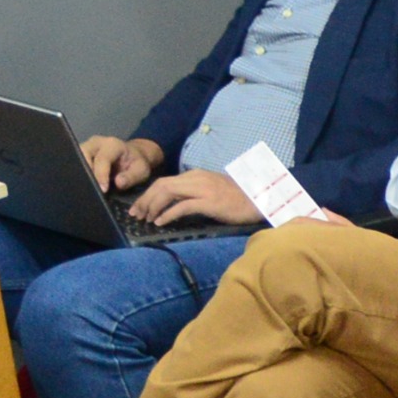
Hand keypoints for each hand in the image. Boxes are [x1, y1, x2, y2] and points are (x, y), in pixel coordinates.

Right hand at [80, 135, 159, 194]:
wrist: (132, 156)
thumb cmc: (137, 163)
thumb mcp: (142, 170)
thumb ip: (132, 176)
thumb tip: (118, 183)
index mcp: (112, 144)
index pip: (102, 160)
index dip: (101, 175)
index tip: (103, 190)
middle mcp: (95, 143)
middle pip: (83, 157)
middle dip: (86, 175)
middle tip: (90, 191)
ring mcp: (85, 147)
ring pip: (75, 160)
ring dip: (78, 175)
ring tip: (85, 189)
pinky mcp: (79, 153)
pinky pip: (74, 163)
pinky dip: (77, 174)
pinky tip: (81, 185)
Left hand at [129, 169, 263, 228]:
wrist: (260, 200)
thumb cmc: (238, 198)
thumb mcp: (212, 190)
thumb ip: (194, 191)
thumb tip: (174, 201)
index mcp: (196, 174)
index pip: (164, 181)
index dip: (148, 194)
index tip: (140, 208)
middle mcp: (197, 178)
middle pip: (161, 185)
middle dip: (145, 200)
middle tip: (137, 215)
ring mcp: (203, 189)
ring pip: (167, 193)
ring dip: (152, 206)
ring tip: (147, 219)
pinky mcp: (209, 202)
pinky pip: (181, 206)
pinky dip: (167, 214)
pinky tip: (161, 222)